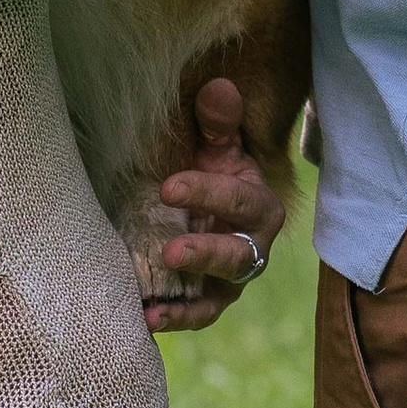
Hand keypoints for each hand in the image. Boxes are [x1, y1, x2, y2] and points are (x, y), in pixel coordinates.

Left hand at [142, 77, 287, 332]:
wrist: (206, 206)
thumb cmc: (210, 170)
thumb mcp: (215, 146)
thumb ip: (218, 123)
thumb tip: (218, 87)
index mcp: (260, 206)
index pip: (238, 200)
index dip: (207, 193)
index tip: (168, 186)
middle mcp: (252, 248)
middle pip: (237, 256)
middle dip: (205, 253)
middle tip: (171, 251)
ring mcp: (230, 281)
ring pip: (218, 295)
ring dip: (188, 302)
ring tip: (155, 306)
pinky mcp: (208, 300)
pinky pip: (196, 315)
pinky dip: (174, 320)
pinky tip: (146, 320)